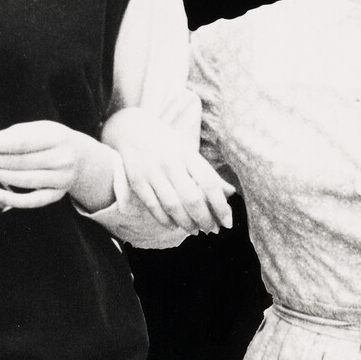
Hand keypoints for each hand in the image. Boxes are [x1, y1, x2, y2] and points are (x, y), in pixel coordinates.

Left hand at [0, 121, 93, 210]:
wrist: (79, 156)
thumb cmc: (47, 139)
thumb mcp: (32, 130)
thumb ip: (4, 136)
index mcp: (56, 137)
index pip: (20, 142)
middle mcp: (62, 159)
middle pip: (20, 162)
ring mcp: (61, 179)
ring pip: (24, 180)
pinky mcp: (57, 195)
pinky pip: (32, 201)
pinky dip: (12, 200)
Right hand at [105, 113, 233, 231]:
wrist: (129, 128)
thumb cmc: (165, 143)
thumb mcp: (188, 151)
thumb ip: (207, 173)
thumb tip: (231, 193)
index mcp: (187, 154)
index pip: (209, 183)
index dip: (221, 206)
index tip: (227, 222)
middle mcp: (170, 163)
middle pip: (192, 199)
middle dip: (205, 219)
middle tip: (212, 229)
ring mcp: (151, 173)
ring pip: (173, 206)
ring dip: (187, 223)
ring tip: (196, 231)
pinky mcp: (136, 182)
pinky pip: (153, 207)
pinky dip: (166, 220)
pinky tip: (175, 226)